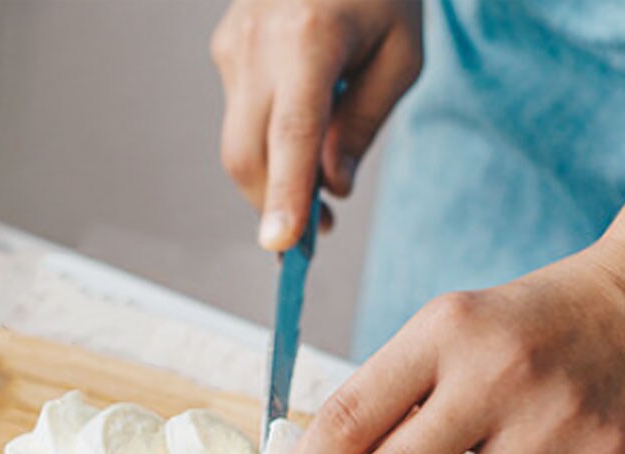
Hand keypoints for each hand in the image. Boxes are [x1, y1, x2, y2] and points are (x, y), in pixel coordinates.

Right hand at [211, 0, 422, 250]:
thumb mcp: (400, 55)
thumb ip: (364, 125)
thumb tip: (331, 187)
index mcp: (310, 39)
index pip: (290, 133)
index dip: (285, 194)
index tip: (281, 244)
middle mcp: (258, 44)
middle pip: (247, 153)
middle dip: (272, 205)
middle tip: (311, 239)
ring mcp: (232, 45)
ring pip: (240, 140)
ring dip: (272, 176)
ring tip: (317, 188)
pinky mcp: (224, 48)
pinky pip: (241, 114)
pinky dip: (267, 140)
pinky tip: (301, 126)